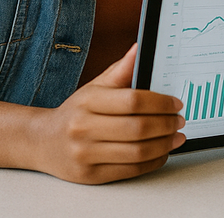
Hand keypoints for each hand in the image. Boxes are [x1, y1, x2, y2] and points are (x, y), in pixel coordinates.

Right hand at [28, 44, 184, 183]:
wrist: (43, 141)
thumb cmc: (76, 112)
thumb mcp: (95, 87)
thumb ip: (121, 70)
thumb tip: (140, 48)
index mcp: (88, 101)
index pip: (133, 101)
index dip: (160, 103)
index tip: (176, 103)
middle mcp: (84, 128)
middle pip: (138, 128)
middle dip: (166, 125)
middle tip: (180, 121)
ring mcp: (85, 154)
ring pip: (137, 152)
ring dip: (164, 145)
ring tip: (176, 137)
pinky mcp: (91, 175)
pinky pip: (131, 170)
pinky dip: (153, 161)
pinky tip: (161, 152)